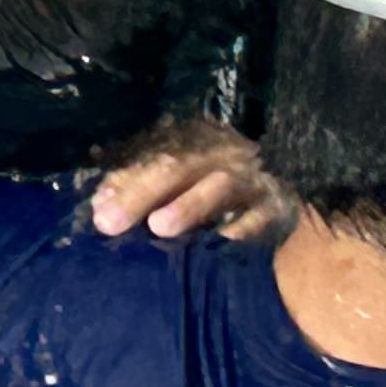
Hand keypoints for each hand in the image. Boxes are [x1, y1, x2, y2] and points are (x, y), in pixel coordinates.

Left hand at [91, 125, 294, 242]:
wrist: (287, 177)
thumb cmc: (219, 178)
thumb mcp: (180, 172)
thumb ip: (139, 183)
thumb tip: (100, 203)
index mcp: (192, 144)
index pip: (149, 161)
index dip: (123, 183)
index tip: (98, 210)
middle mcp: (218, 156)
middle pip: (176, 170)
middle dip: (141, 195)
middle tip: (109, 222)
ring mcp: (250, 180)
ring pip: (219, 187)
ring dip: (189, 206)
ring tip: (159, 226)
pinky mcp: (278, 205)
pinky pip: (261, 216)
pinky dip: (244, 228)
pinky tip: (223, 242)